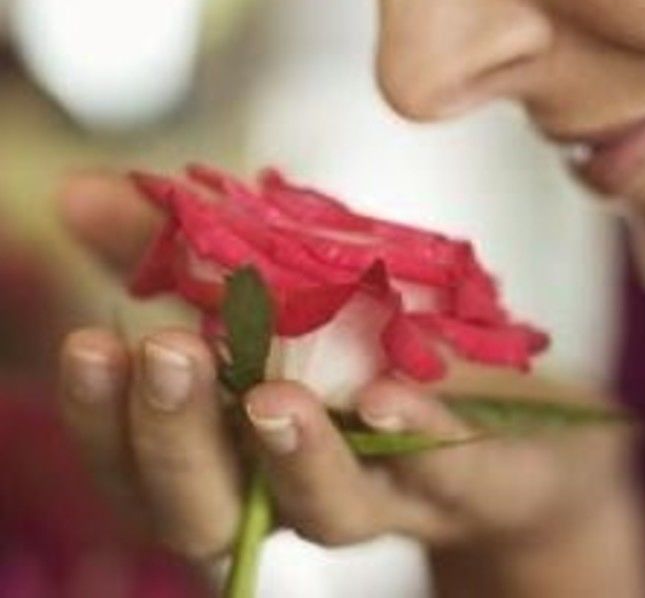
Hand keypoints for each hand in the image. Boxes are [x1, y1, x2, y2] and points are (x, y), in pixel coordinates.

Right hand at [56, 172, 635, 566]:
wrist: (509, 417)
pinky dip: (414, 437)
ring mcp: (388, 491)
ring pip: (327, 508)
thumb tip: (79, 191)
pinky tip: (385, 396)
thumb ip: (173, 249)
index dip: (106, 418)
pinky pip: (444, 473)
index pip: (144, 463)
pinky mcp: (471, 478)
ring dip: (293, 453)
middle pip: (214, 506)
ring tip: (270, 397)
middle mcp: (297, 487)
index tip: (86, 345)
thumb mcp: (270, 285)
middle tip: (164, 353)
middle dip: (179, 436)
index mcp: (238, 448)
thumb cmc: (366, 348)